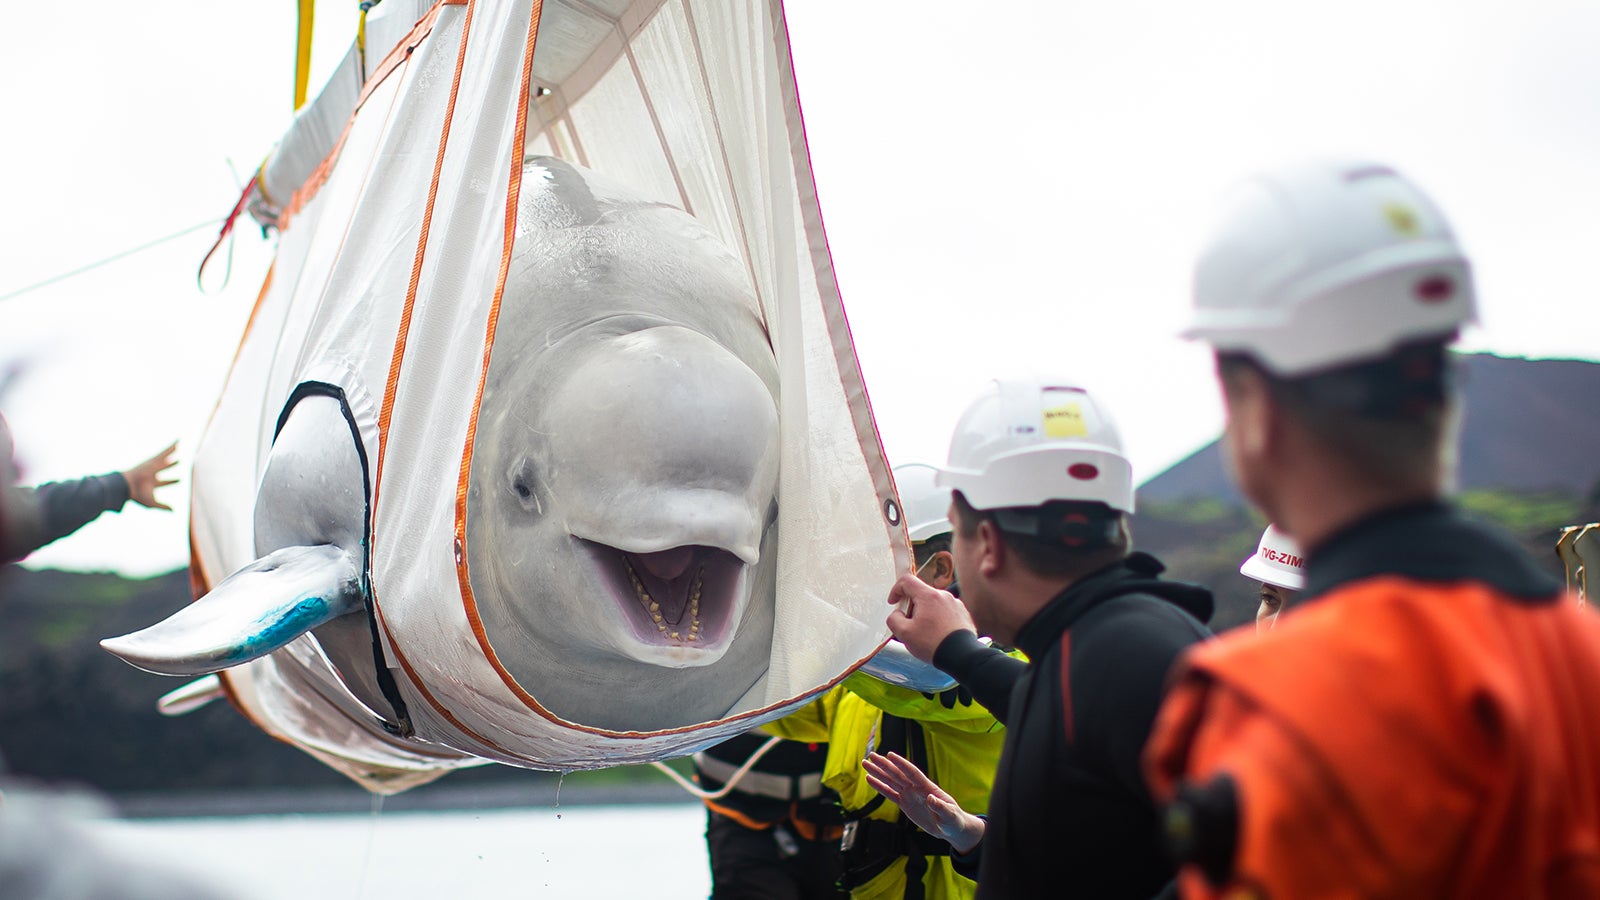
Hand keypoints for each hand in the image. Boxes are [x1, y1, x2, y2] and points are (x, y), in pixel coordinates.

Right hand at [122, 442, 179, 510]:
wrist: (128, 485)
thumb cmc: (137, 495)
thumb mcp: (152, 502)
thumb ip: (163, 506)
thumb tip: (174, 511)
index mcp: (151, 483)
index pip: (164, 482)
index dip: (172, 481)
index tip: (179, 479)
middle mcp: (152, 473)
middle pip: (164, 468)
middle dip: (170, 465)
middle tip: (178, 461)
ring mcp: (152, 466)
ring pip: (164, 458)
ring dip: (171, 452)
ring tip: (178, 446)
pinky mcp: (153, 460)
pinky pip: (165, 451)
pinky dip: (172, 446)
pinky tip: (178, 441)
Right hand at [862, 751, 984, 852]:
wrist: (950, 828)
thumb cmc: (954, 820)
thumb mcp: (950, 816)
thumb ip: (941, 807)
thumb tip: (931, 799)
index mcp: (928, 788)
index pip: (912, 773)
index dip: (902, 764)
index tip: (890, 755)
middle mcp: (916, 788)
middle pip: (898, 774)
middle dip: (884, 765)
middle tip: (871, 755)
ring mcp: (909, 795)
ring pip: (891, 781)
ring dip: (879, 772)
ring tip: (866, 763)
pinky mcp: (904, 803)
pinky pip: (890, 793)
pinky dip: (879, 786)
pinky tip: (870, 779)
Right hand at [885, 573, 975, 661]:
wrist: (961, 656)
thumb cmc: (933, 644)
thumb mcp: (904, 633)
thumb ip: (894, 619)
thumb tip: (897, 614)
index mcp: (928, 596)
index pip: (907, 580)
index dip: (896, 590)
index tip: (894, 603)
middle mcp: (944, 595)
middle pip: (921, 593)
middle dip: (911, 606)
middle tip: (908, 624)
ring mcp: (955, 604)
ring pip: (933, 603)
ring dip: (925, 613)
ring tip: (925, 633)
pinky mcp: (963, 614)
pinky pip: (945, 611)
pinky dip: (938, 619)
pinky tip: (937, 634)